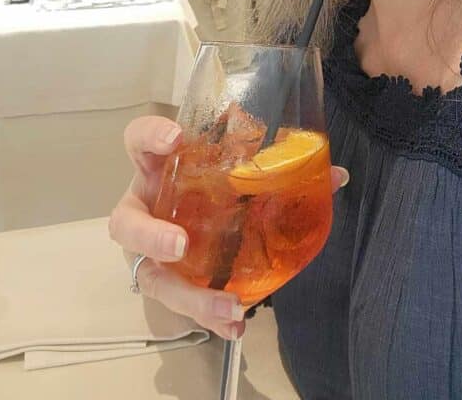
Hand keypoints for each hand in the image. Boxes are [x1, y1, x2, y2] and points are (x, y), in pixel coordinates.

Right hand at [109, 116, 348, 340]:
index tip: (176, 138)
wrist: (202, 213)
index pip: (138, 141)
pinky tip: (235, 325)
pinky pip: (180, 302)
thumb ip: (282, 167)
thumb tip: (336, 176)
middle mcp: (147, 207)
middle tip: (180, 245)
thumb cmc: (216, 183)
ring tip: (227, 305)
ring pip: (151, 276)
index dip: (149, 136)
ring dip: (186, 293)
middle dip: (149, 235)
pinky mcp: (166, 279)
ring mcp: (151, 247)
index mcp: (160, 168)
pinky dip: (208, 315)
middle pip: (125, 223)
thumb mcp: (242, 169)